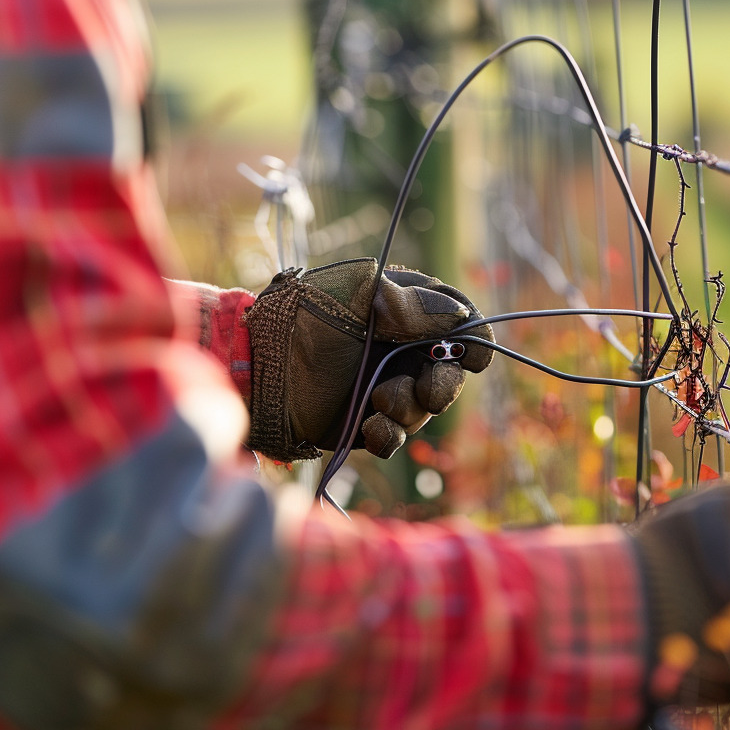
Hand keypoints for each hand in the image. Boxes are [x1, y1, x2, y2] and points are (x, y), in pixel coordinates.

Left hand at [243, 259, 494, 460]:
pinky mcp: (360, 421)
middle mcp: (398, 350)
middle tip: (429, 391)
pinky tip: (372, 427)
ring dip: (408, 408)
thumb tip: (458, 317)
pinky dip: (388, 436)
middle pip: (448, 373)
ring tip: (378, 400)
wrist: (255, 361)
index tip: (474, 356)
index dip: (472, 340)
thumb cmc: (302, 314)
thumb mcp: (358, 291)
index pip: (456, 323)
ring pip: (422, 410)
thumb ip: (410, 303)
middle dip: (445, 385)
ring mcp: (380, 386)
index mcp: (403, 311)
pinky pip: (392, 438)